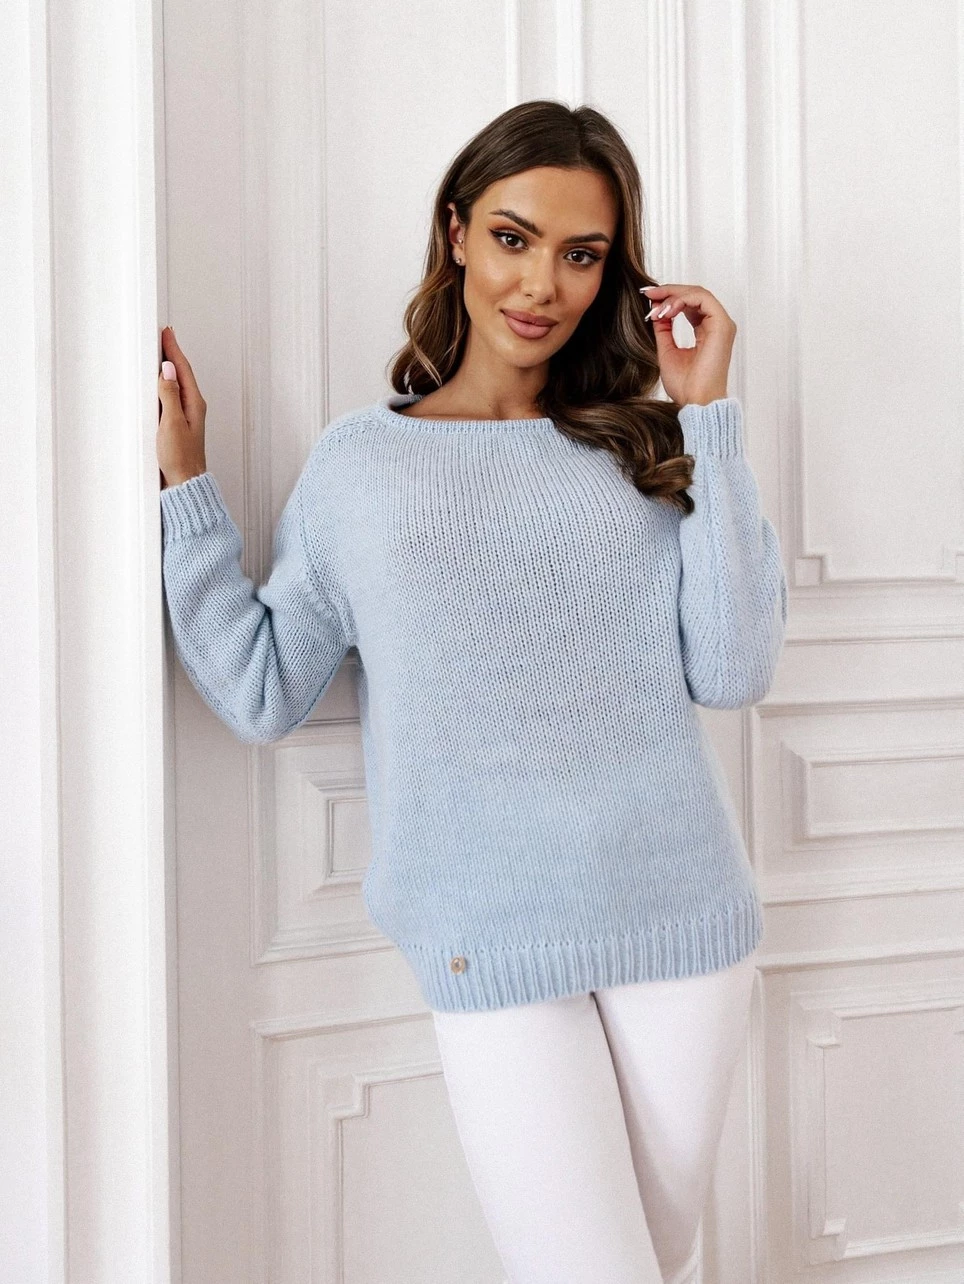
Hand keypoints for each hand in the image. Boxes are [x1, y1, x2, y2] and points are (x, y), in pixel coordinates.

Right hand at [157, 326, 207, 488]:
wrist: (184, 484)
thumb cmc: (180, 458)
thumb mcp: (171, 423)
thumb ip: (169, 395)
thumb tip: (167, 370)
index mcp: (194, 403)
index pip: (182, 369)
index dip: (173, 349)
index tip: (166, 332)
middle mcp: (192, 407)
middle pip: (180, 373)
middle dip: (171, 354)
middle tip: (163, 336)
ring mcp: (185, 416)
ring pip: (176, 384)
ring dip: (168, 368)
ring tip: (160, 353)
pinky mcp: (177, 425)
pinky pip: (171, 398)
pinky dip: (164, 386)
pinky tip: (158, 385)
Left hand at [640, 283, 735, 406]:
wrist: (696, 402)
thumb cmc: (685, 386)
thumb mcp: (667, 350)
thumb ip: (664, 329)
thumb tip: (656, 311)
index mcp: (707, 330)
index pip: (690, 303)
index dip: (669, 297)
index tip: (649, 299)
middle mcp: (717, 325)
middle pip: (694, 294)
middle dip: (669, 291)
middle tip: (648, 294)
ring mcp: (721, 324)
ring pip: (698, 293)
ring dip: (673, 295)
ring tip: (656, 307)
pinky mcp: (722, 325)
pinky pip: (702, 299)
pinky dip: (682, 300)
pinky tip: (666, 311)